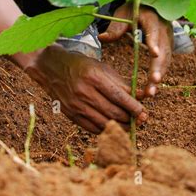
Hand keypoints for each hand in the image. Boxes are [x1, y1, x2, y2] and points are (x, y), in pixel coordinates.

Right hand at [24, 44, 146, 133]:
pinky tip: (114, 126)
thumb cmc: (81, 66)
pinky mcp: (71, 115)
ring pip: (104, 123)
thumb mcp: (102, 68)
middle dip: (130, 119)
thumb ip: (121, 82)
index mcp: (93, 77)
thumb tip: (140, 96)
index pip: (118, 96)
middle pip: (113, 112)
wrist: (51, 68)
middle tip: (140, 120)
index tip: (143, 112)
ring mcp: (76, 105)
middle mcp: (84, 92)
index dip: (133, 107)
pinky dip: (106, 129)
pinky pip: (92, 128)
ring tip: (130, 125)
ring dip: (120, 127)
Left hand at [98, 2, 172, 98]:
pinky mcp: (167, 48)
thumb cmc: (134, 9)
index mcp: (152, 18)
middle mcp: (163, 30)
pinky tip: (150, 89)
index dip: (154, 41)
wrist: (151, 5)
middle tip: (153, 81)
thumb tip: (102, 38)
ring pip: (166, 60)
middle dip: (158, 67)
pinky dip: (158, 76)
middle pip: (163, 50)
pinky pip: (164, 63)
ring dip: (159, 76)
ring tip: (150, 92)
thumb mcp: (123, 14)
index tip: (153, 53)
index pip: (153, 30)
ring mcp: (167, 40)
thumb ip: (116, 26)